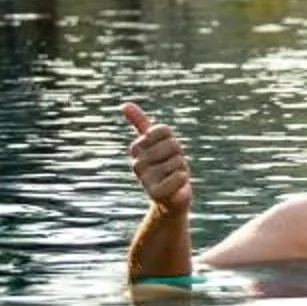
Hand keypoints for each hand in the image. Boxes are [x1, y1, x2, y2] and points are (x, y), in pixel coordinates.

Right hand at [123, 102, 190, 226]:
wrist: (169, 200)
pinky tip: (175, 187)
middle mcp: (137, 163)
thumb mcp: (155, 143)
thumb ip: (139, 122)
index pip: (163, 130)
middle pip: (172, 145)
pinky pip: (180, 177)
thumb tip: (123, 105)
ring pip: (178, 161)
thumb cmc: (164, 167)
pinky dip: (183, 180)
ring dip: (181, 169)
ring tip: (173, 178)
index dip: (172, 140)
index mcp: (136, 148)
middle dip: (178, 156)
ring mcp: (144, 179)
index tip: (167, 152)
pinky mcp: (155, 193)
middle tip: (171, 167)